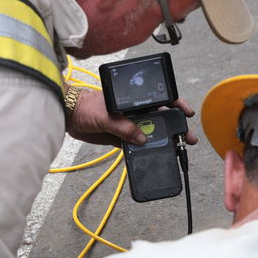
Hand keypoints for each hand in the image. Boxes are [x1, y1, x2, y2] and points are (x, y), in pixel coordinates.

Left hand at [66, 89, 197, 146]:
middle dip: (175, 128)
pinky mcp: (122, 138)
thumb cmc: (86, 106)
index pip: (160, 100)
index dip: (176, 105)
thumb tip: (141, 138)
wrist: (70, 117)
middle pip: (160, 120)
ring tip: (175, 150)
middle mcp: (135, 112)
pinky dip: (144, 152)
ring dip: (161, 142)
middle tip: (188, 138)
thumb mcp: (106, 115)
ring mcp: (129, 126)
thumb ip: (123, 126)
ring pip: (150, 135)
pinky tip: (152, 157)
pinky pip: (136, 146)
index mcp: (135, 101)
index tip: (186, 113)